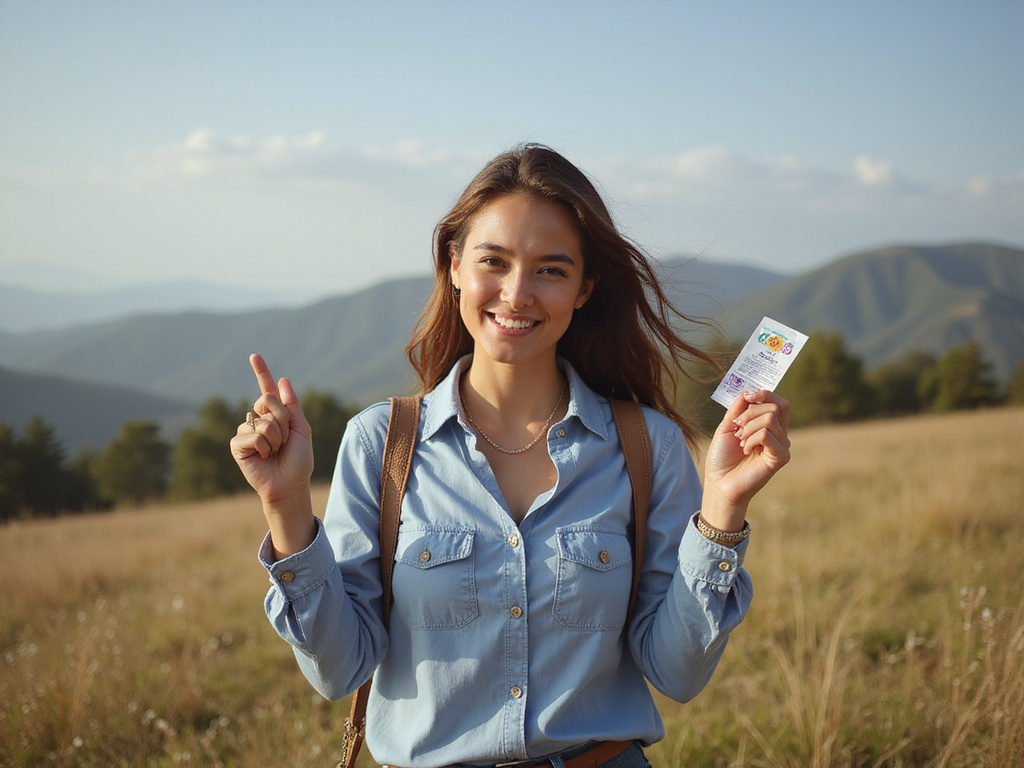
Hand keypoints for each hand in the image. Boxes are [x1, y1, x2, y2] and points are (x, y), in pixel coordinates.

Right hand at [230, 353, 313, 505]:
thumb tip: (283, 380)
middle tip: (285, 440)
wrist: (290, 484)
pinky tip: (264, 457)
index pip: (267, 390)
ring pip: (263, 421)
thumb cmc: (298, 460)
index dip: (261, 372)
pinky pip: (253, 435)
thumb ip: (292, 406)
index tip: (254, 356)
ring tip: (275, 451)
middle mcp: (258, 419)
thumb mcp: (302, 429)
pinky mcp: (238, 445)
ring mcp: (246, 431)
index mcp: (275, 414)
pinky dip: (264, 447)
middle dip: (283, 420)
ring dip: (276, 438)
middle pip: (268, 400)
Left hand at [701, 390, 790, 528]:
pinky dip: (751, 439)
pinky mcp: (780, 457)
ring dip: (748, 427)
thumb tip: (748, 390)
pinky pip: (767, 434)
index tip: (746, 397)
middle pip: (775, 406)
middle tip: (737, 430)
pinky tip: (745, 450)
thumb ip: (739, 407)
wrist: (719, 482)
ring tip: (741, 442)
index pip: (778, 402)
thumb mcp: (728, 426)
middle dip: (750, 413)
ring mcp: (781, 446)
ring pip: (770, 419)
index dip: (764, 394)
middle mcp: (779, 435)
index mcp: (769, 426)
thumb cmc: (723, 457)